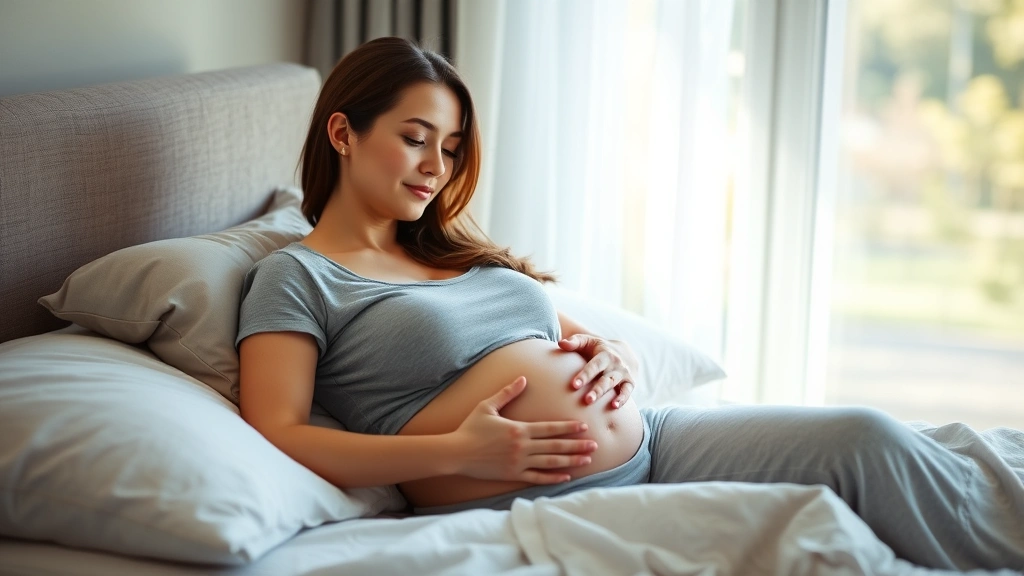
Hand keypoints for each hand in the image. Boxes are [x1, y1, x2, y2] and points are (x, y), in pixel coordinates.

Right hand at [449, 376, 597, 483]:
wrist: (456, 452)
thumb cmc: (470, 427)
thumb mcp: (487, 406)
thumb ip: (507, 393)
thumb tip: (523, 379)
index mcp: (519, 429)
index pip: (550, 428)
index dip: (568, 427)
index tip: (584, 426)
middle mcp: (522, 447)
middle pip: (555, 446)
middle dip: (577, 445)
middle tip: (595, 445)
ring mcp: (518, 463)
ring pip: (550, 463)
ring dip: (570, 461)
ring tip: (587, 460)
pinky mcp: (513, 475)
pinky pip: (537, 478)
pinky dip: (553, 478)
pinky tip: (566, 477)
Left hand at [558, 334, 639, 408]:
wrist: (624, 352)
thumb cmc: (598, 348)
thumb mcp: (588, 341)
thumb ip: (574, 342)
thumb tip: (561, 343)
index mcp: (604, 354)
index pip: (594, 365)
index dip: (585, 375)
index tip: (574, 385)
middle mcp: (615, 364)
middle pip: (605, 378)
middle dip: (596, 390)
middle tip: (586, 400)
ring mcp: (623, 373)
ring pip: (613, 385)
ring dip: (604, 395)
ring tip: (594, 404)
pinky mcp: (630, 383)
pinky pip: (627, 391)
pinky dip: (623, 399)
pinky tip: (615, 406)